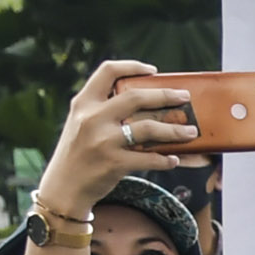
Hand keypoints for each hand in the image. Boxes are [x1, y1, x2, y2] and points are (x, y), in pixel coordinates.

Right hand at [38, 59, 198, 215]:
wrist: (63, 187)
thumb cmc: (77, 153)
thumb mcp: (80, 123)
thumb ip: (101, 109)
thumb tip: (141, 101)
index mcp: (84, 103)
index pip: (108, 71)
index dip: (133, 67)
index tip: (153, 71)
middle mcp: (92, 118)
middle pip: (136, 97)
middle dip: (165, 95)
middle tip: (184, 97)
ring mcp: (103, 141)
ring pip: (148, 128)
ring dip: (175, 130)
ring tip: (191, 132)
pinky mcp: (113, 164)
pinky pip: (149, 158)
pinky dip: (165, 160)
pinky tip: (174, 160)